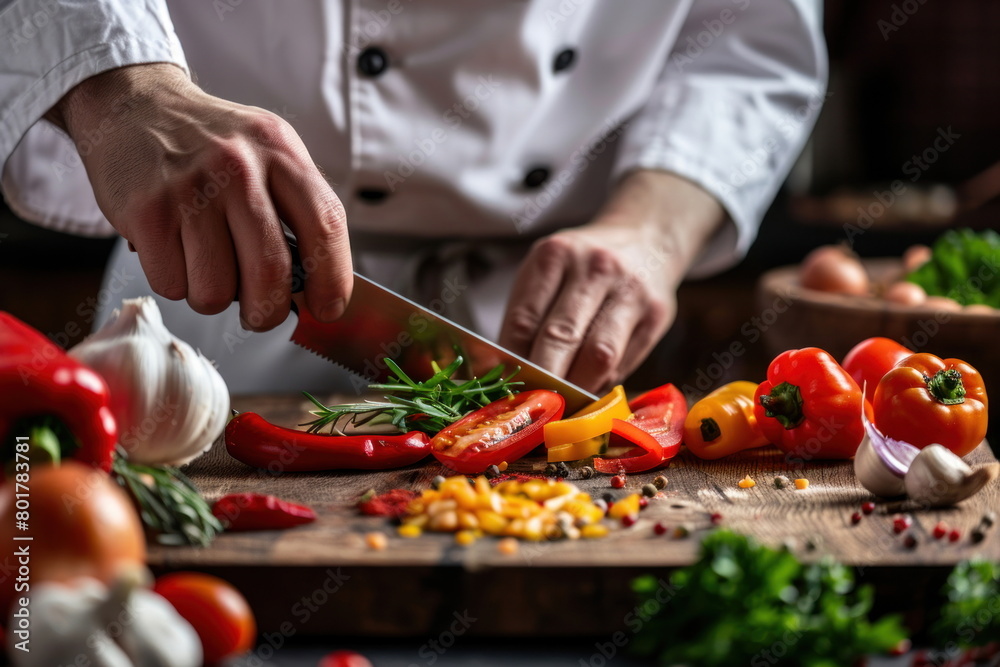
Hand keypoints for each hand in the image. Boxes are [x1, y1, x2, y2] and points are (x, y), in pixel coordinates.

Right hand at [46, 64, 351, 330]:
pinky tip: (172, 249)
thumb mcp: (267, 152)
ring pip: (216, 291)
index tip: (329, 308)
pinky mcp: (146, 212)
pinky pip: (172, 285)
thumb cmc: (210, 145)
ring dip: (212, 295)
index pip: (325, 225)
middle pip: (271, 272)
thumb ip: (297, 208)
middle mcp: (238, 168)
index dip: (333, 279)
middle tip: (260, 314)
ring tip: (205, 264)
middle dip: (268, 311)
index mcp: (279, 151)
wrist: (133, 105)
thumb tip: (318, 287)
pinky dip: (174, 282)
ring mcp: (190, 189)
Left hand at [499, 170, 723, 392]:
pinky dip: (601, 382)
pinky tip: (588, 388)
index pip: (525, 320)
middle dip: (543, 381)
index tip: (505, 388)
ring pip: (599, 355)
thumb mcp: (548, 272)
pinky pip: (624, 361)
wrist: (646, 239)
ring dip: (575, 387)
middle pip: (561, 337)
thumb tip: (504, 373)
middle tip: (531, 406)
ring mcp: (631, 289)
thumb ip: (528, 317)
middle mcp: (595, 267)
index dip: (512, 362)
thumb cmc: (582, 266)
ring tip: (560, 405)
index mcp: (556, 254)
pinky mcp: (658, 313)